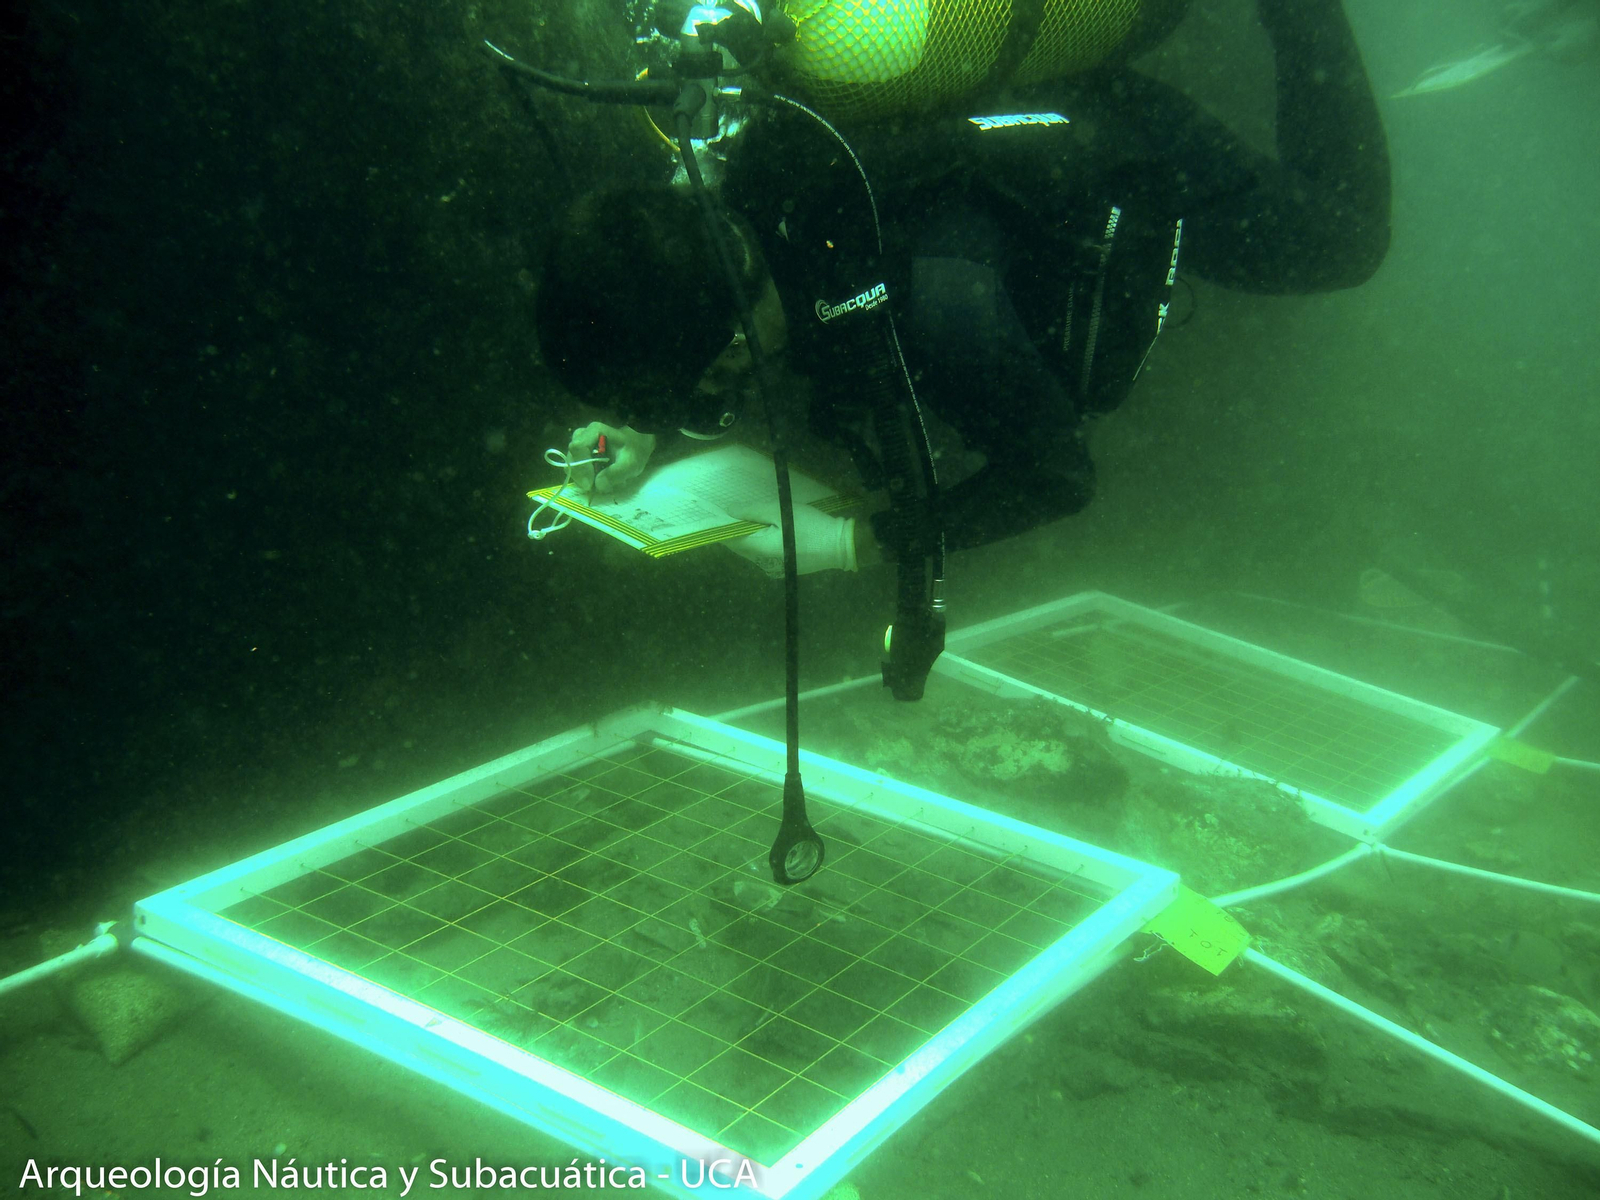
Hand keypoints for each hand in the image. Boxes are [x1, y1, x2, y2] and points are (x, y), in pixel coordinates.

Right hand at [566, 422, 656, 494]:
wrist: (637, 446)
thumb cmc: (635, 451)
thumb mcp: (631, 464)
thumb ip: (615, 473)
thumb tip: (597, 485)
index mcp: (594, 432)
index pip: (578, 448)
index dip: (581, 467)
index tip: (591, 485)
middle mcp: (583, 436)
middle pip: (571, 457)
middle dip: (581, 476)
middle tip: (594, 488)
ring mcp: (579, 445)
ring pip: (571, 465)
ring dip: (583, 479)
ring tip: (599, 484)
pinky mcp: (580, 455)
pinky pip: (575, 469)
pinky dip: (584, 478)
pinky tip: (597, 480)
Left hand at [723, 500, 858, 576]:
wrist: (840, 546)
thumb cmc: (809, 526)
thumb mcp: (780, 511)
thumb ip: (752, 511)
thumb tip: (729, 511)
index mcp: (759, 549)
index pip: (730, 540)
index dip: (722, 526)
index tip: (719, 512)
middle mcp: (763, 562)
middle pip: (741, 546)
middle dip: (736, 530)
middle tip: (737, 510)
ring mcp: (774, 567)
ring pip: (753, 550)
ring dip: (750, 536)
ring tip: (753, 517)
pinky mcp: (784, 568)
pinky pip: (765, 554)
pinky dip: (763, 542)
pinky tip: (770, 530)